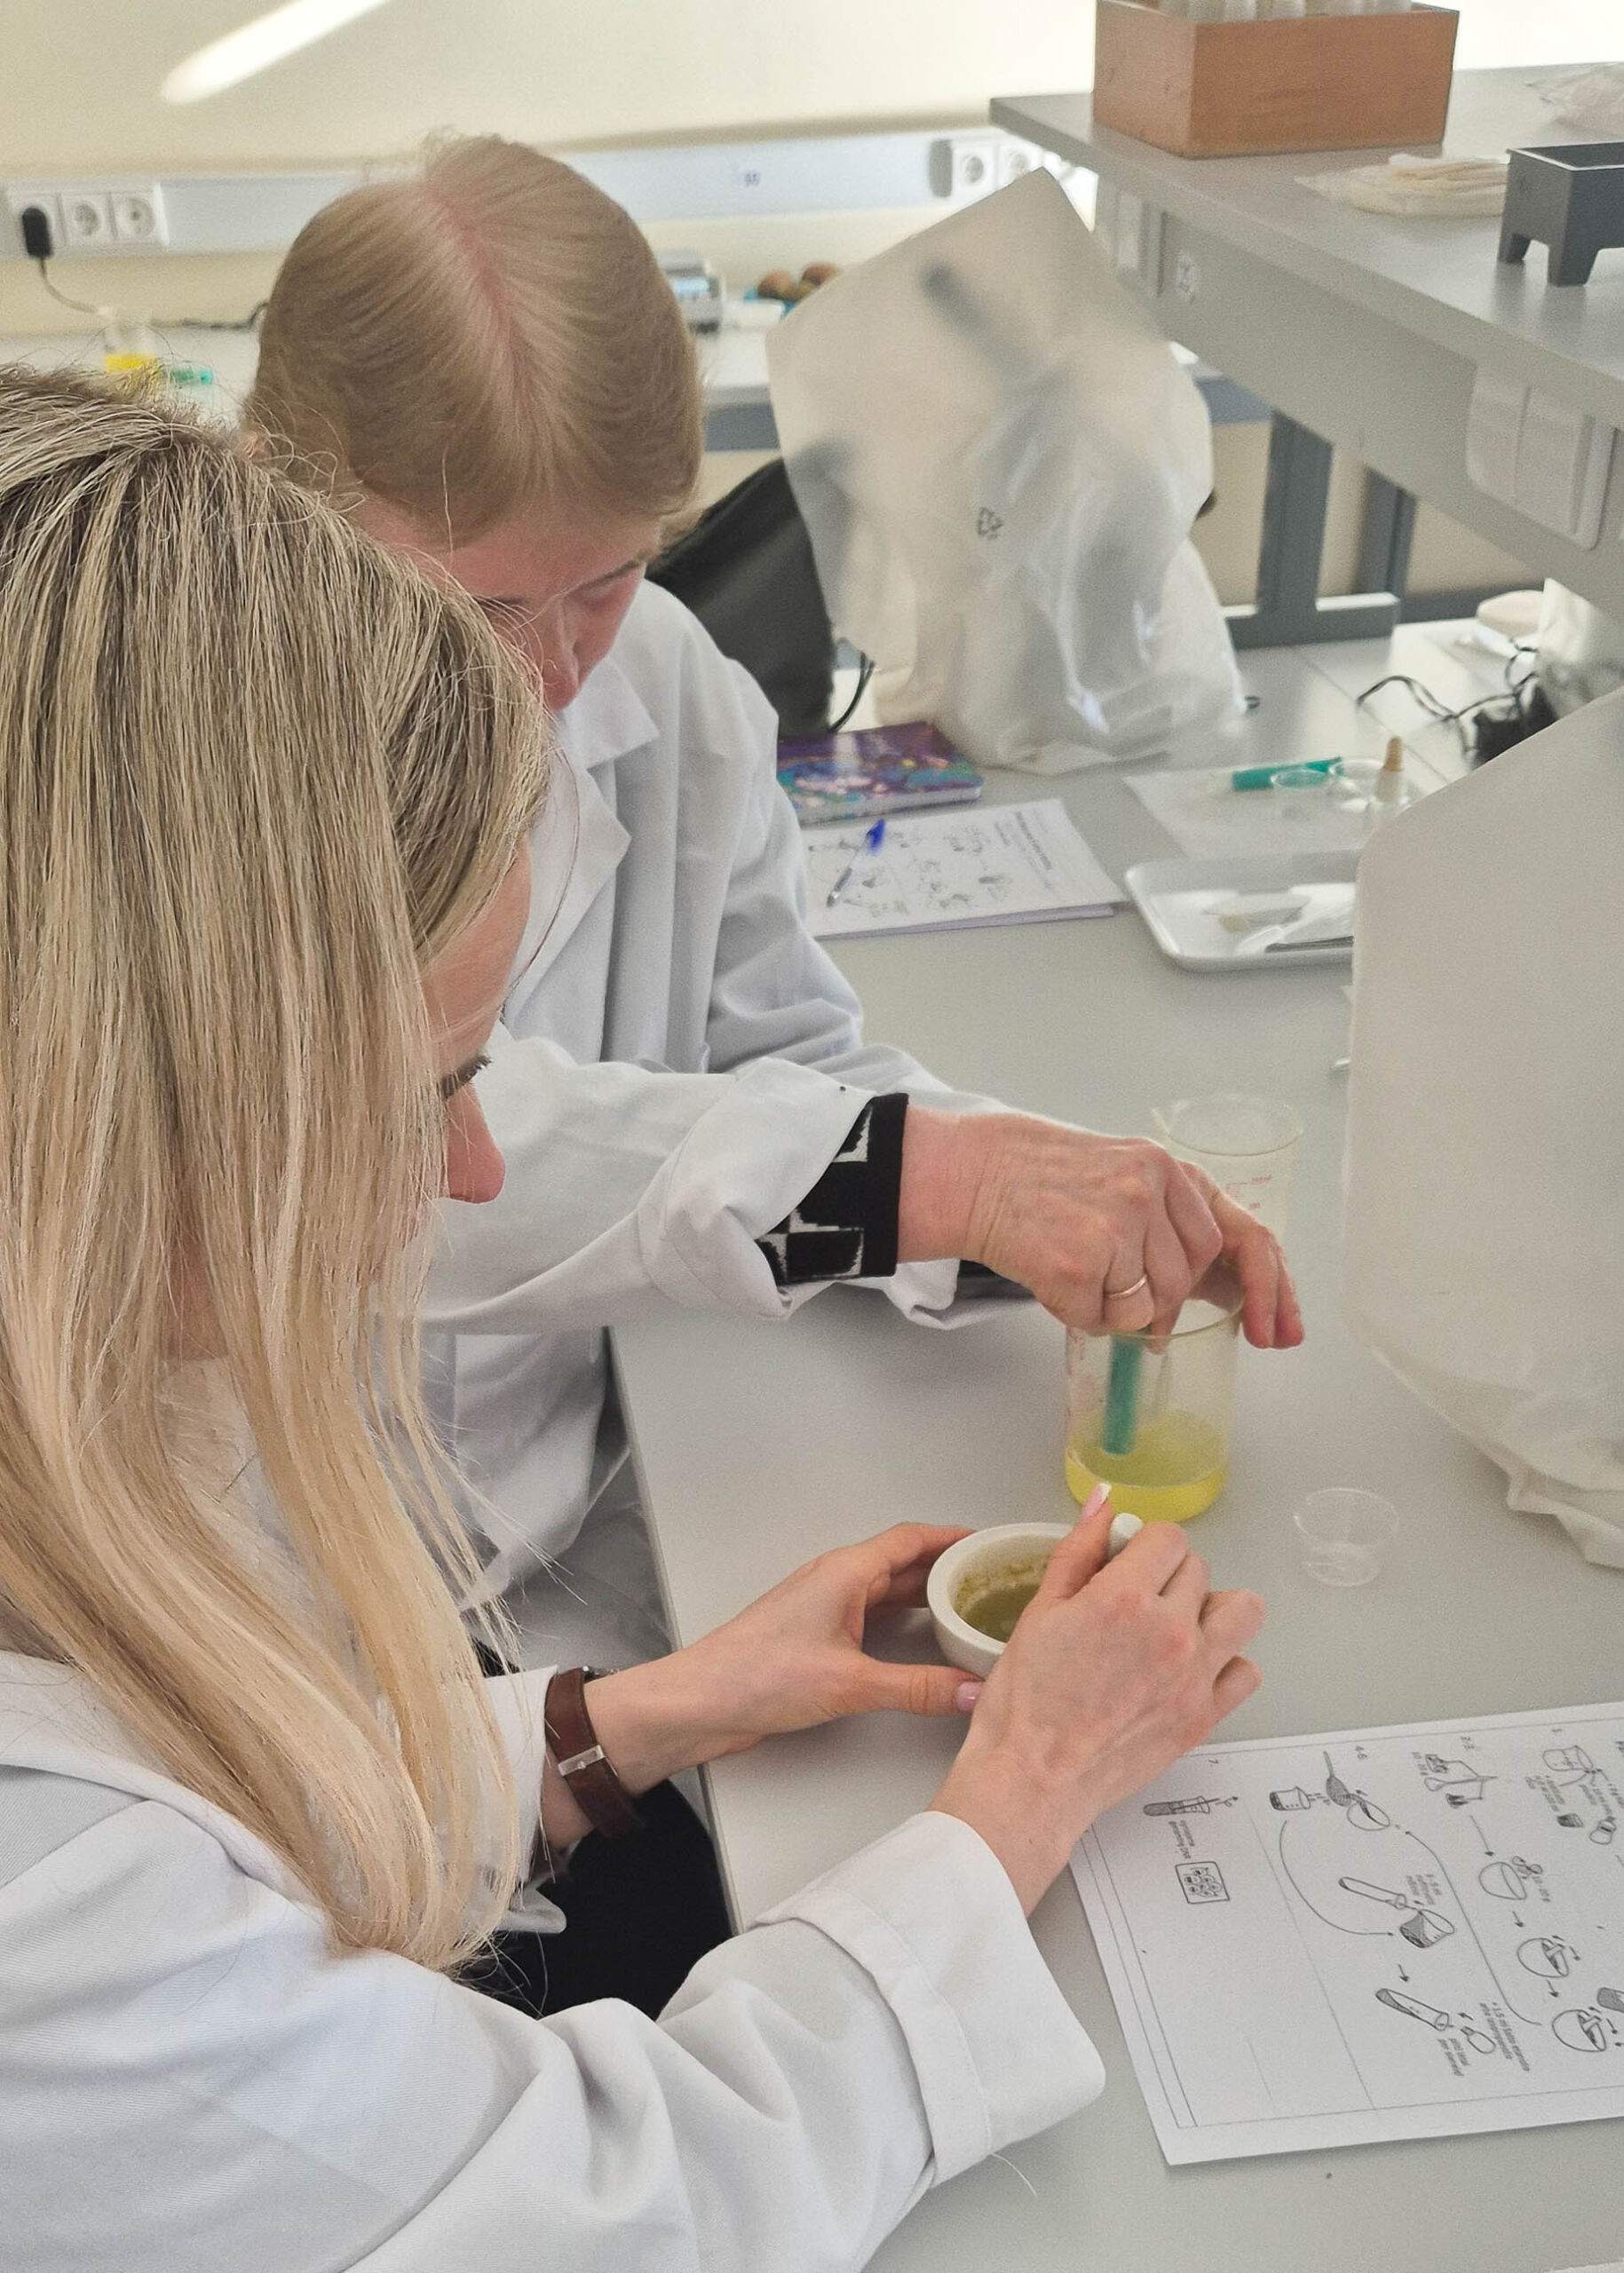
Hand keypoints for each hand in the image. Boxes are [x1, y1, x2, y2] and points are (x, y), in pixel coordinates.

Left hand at [571, 1527, 980, 1838]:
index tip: (990, 1542)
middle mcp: (835, 1581)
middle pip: (903, 1562)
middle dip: (947, 1568)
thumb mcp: (850, 1683)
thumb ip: (916, 1687)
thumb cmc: (759, 1676)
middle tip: (992, 1580)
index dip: (953, 1538)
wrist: (703, 1701)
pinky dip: (901, 1621)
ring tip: (967, 1610)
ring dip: (924, 1596)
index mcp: (845, 1572)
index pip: (911, 1539)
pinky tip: (920, 1642)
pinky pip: (871, 1615)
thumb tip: (970, 1690)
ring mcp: (824, 1607)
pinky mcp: (816, 1635)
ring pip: (887, 1590)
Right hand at [897, 1105, 1301, 1347]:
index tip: (1277, 1333)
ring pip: (1150, 1310)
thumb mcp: (1128, 1181)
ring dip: (1115, 1307)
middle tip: (1116, 1285)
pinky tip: (1055, 1275)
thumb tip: (1216, 1303)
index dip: (1268, 1291)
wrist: (977, 1173)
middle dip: (1158, 1298)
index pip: (1245, 1237)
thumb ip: (1174, 1228)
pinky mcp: (1078, 1264)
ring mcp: (1115, 1227)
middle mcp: (1150, 1192)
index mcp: (1170, 1171)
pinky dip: (1079, 1313)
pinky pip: (1103, 1321)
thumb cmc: (1050, 1182)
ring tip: (1077, 1267)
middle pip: (1188, 1282)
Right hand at [929, 1497, 1263, 1912]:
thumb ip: (1078, 1552)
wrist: (1034, 1780)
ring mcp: (1194, 1676)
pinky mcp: (1205, 1715)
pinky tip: (1189, 1669)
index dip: (1143, 1546)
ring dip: (1212, 1610)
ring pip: (1242, 1610)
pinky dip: (1226, 1663)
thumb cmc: (1024, 1701)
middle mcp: (1170, 1631)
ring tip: (1177, 1628)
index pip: (1168, 1537)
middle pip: (1198, 1569)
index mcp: (1124, 1599)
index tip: (1127, 1565)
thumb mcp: (1039, 1612)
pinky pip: (1246, 1670)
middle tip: (1134, 1604)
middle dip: (1168, 1575)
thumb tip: (1103, 1504)